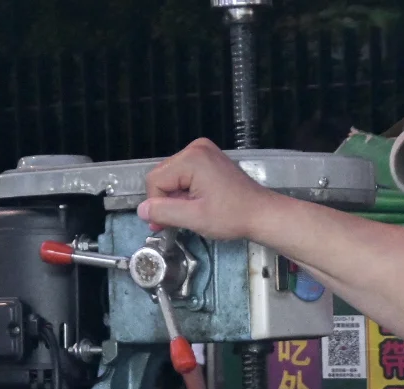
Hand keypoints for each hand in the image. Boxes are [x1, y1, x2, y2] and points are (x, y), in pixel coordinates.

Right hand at [140, 139, 281, 240]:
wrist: (262, 213)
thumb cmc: (233, 216)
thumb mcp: (195, 218)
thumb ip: (165, 212)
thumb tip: (141, 210)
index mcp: (192, 158)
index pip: (155, 180)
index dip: (157, 205)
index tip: (165, 225)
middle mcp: (195, 148)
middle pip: (162, 176)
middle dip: (166, 201)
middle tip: (176, 223)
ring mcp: (203, 151)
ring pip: (171, 177)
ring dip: (175, 198)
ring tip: (191, 213)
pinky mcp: (208, 159)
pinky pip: (184, 174)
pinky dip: (185, 191)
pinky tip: (196, 204)